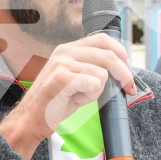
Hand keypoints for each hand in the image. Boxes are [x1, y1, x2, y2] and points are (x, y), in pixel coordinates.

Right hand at [0, 33, 135, 159]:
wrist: (31, 120)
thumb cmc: (54, 102)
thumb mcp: (75, 79)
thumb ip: (93, 69)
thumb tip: (121, 69)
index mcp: (68, 49)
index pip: (103, 39)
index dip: (121, 52)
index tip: (128, 68)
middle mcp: (64, 51)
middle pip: (108, 54)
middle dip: (124, 73)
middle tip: (129, 88)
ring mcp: (62, 63)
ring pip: (102, 73)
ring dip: (98, 90)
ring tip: (80, 97)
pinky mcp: (62, 77)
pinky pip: (94, 84)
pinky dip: (90, 96)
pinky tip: (75, 100)